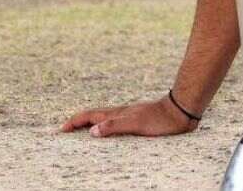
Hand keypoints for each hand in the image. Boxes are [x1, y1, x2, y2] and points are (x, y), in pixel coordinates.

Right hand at [60, 95, 197, 137]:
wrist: (180, 111)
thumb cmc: (160, 119)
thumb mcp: (136, 124)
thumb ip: (114, 126)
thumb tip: (91, 131)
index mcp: (117, 114)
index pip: (90, 116)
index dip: (75, 122)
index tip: (61, 130)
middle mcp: (121, 112)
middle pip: (94, 116)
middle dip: (79, 122)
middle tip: (66, 130)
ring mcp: (129, 115)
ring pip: (105, 118)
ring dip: (91, 123)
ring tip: (83, 131)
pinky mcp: (138, 119)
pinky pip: (116, 122)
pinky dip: (106, 126)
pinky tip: (111, 131)